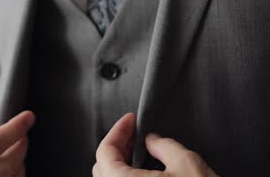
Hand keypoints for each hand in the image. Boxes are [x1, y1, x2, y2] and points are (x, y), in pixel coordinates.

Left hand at [93, 113, 217, 176]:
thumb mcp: (186, 164)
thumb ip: (163, 145)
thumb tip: (151, 140)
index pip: (105, 152)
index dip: (118, 131)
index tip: (130, 120)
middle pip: (103, 167)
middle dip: (117, 146)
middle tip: (133, 132)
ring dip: (120, 164)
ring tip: (138, 150)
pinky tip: (143, 173)